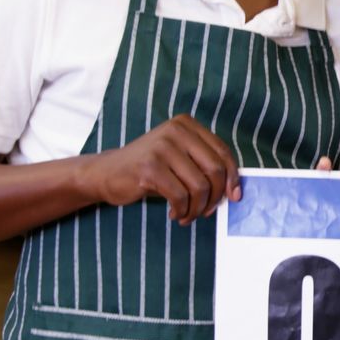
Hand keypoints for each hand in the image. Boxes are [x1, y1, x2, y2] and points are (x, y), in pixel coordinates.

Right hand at [79, 114, 240, 224]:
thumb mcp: (179, 158)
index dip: (232, 177)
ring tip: (188, 215)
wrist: (106, 173)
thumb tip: (234, 190)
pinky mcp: (150, 168)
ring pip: (199, 186)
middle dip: (215, 196)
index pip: (222, 152)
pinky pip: (180, 197)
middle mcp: (175, 131)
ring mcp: (161, 148)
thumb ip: (203, 165)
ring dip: (197, 208)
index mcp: (186, 125)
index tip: (234, 197)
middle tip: (206, 211)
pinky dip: (182, 211)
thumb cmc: (149, 169)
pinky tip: (175, 214)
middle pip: (214, 169)